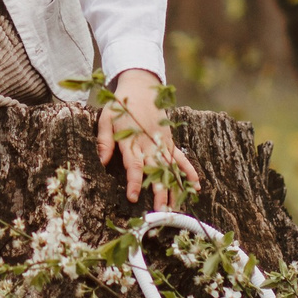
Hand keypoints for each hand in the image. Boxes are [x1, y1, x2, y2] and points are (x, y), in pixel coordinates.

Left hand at [96, 70, 199, 206]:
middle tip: (160, 211)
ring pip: (169, 169)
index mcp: (132, 140)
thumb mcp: (106, 118)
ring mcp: (162, 142)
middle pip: (155, 172)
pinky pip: (181, 158)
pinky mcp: (169, 140)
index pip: (134, 165)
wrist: (141, 86)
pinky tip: (196, 185)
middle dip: (158, 192)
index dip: (134, 182)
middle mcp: (149, 144)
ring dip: (173, 188)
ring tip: (175, 207)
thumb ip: (104, 141)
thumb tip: (101, 161)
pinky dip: (189, 171)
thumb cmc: (120, 104)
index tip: (133, 197)